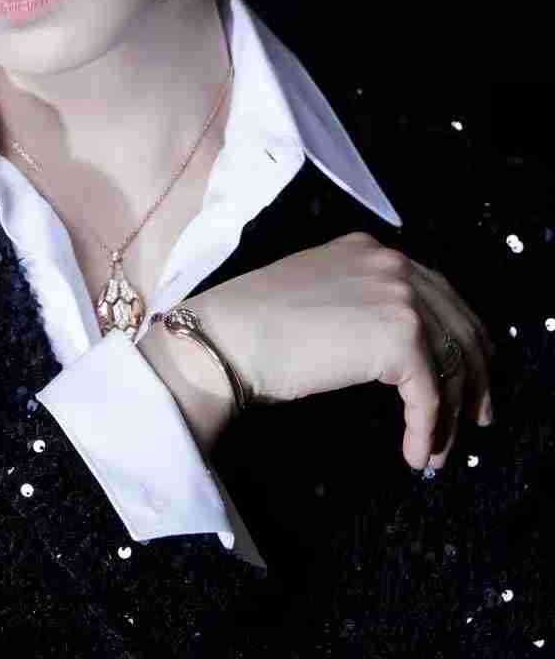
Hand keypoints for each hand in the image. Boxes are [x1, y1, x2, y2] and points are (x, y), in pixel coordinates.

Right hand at [188, 231, 495, 470]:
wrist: (228, 336)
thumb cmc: (255, 324)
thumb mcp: (318, 294)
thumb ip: (360, 302)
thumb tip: (397, 350)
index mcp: (371, 250)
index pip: (438, 294)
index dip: (460, 339)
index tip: (468, 375)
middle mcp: (393, 264)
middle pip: (459, 325)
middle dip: (475, 377)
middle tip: (477, 418)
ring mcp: (399, 297)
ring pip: (452, 364)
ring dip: (450, 416)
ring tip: (437, 451)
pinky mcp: (398, 337)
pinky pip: (429, 395)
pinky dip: (428, 430)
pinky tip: (415, 454)